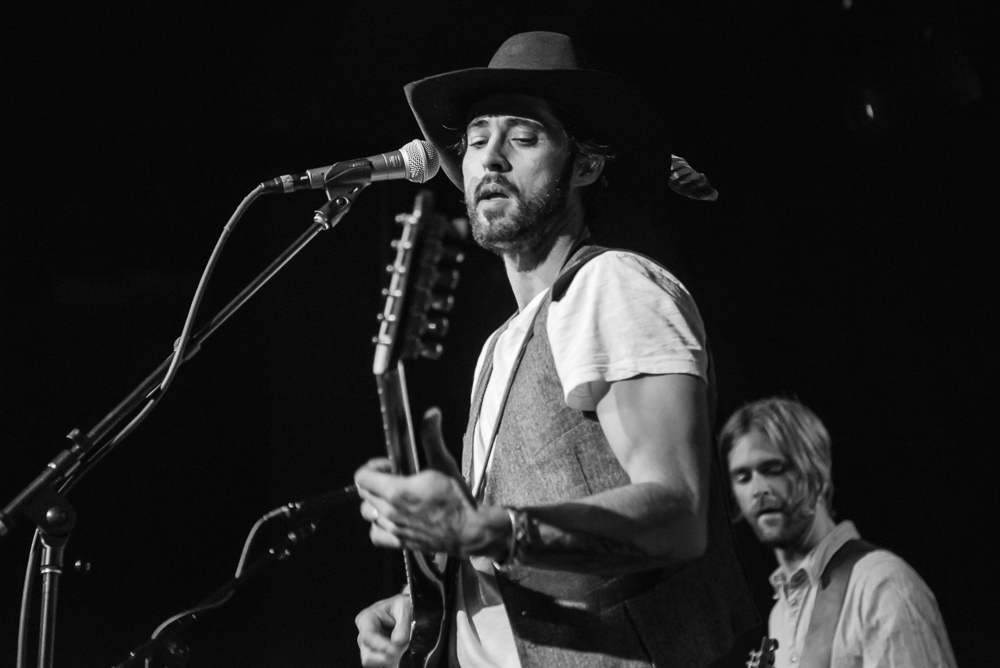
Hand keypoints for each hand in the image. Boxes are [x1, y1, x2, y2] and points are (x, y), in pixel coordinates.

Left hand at [355, 408, 509, 558]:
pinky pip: (376, 535)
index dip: (373, 467)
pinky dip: (379, 526)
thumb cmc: (457, 498)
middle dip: (375, 482)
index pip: (362, 478)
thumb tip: (431, 413)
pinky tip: (392, 519)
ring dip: (376, 503)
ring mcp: (394, 528)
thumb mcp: (443, 462)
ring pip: (369, 513)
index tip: (389, 466)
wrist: (471, 530)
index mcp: (396, 491)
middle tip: (394, 478)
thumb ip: (432, 437)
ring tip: (393, 498)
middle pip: (364, 494)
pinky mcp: (401, 541)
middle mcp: (390, 511)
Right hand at [355, 593, 410, 667]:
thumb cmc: (402, 606)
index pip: (368, 637)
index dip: (381, 646)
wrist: (406, 609)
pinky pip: (384, 666)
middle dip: (386, 656)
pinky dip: (394, 662)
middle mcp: (365, 636)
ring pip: (375, 664)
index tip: (395, 648)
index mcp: (366, 619)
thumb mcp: (404, 608)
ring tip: (404, 648)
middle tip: (402, 649)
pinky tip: (402, 653)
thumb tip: (397, 641)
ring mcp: (370, 648)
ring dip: (391, 660)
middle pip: (368, 657)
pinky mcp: (378, 657)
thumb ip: (402, 625)